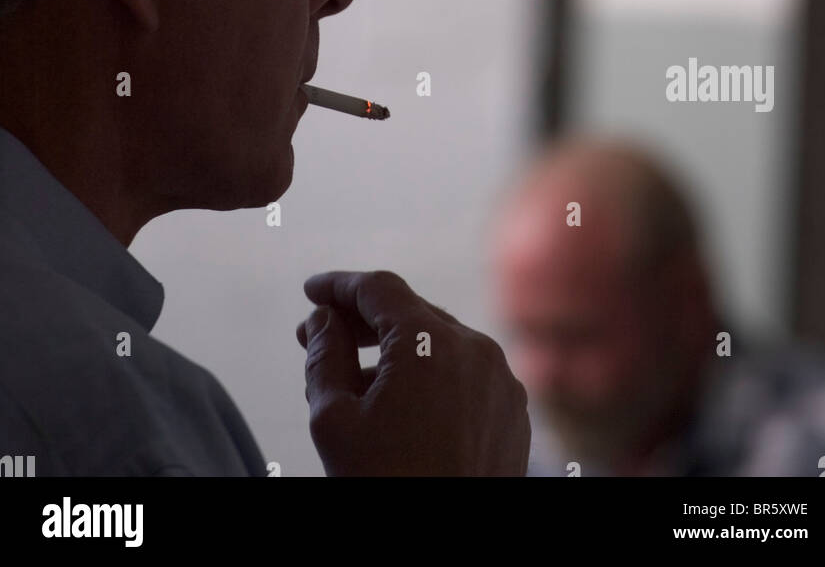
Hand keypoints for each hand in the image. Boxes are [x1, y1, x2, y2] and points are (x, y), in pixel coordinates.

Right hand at [296, 269, 529, 476]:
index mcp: (430, 342)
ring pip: (440, 345)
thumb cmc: (384, 487)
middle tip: (320, 336)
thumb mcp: (333, 421)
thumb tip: (323, 319)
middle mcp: (475, 348)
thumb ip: (324, 355)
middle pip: (410, 314)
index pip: (378, 289)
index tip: (310, 291)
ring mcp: (501, 381)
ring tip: (354, 378)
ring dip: (397, 351)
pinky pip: (466, 376)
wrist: (444, 553)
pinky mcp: (513, 412)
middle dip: (363, 322)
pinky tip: (400, 406)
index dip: (339, 285)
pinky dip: (432, 378)